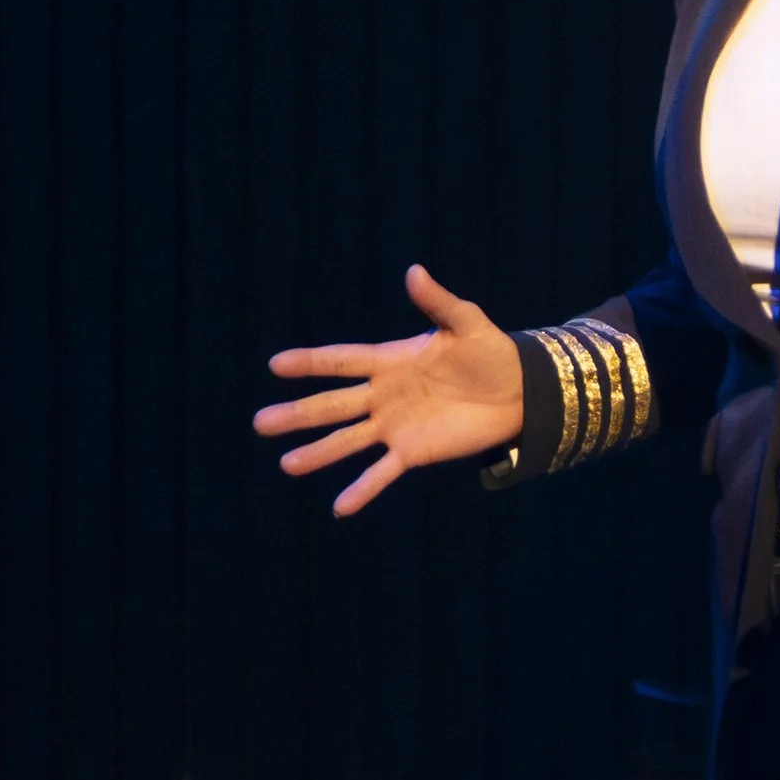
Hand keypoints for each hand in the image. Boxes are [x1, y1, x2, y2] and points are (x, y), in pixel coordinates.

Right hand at [254, 265, 526, 517]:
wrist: (519, 391)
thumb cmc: (490, 351)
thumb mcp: (465, 323)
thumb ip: (437, 302)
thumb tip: (414, 271)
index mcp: (390, 360)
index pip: (342, 360)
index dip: (311, 363)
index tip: (276, 366)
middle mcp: (383, 395)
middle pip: (332, 406)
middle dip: (298, 414)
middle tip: (260, 424)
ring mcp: (394, 426)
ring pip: (348, 441)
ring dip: (318, 453)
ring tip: (287, 464)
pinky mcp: (412, 452)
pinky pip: (382, 473)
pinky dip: (362, 490)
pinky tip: (339, 507)